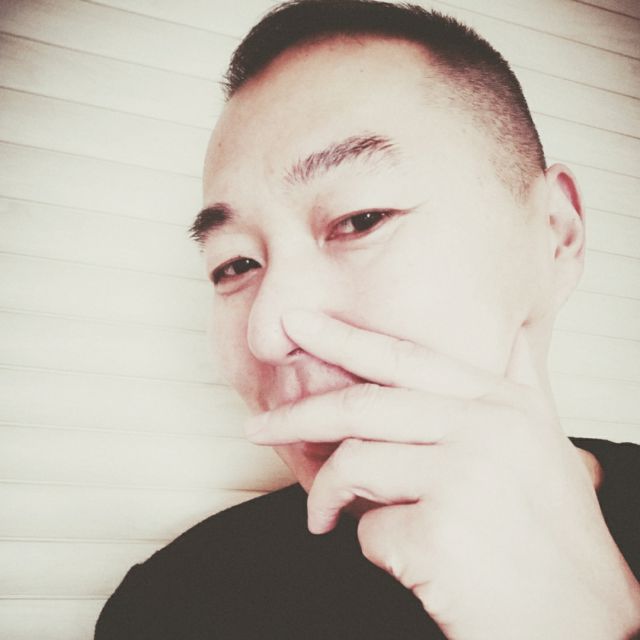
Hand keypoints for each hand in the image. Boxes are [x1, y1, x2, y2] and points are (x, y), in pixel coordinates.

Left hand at [246, 311, 639, 639]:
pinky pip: (370, 529)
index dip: (345, 337)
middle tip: (260, 426)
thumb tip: (512, 333)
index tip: (297, 324)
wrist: (584, 625)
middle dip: (301, 416)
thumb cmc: (552, 539)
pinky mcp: (441, 532)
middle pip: (364, 406)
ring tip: (326, 517)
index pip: (407, 358)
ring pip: (356, 464)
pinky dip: (372, 545)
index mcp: (504, 404)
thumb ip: (521, 385)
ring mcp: (465, 477)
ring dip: (332, 495)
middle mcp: (487, 428)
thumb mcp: (546, 446)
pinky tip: (407, 559)